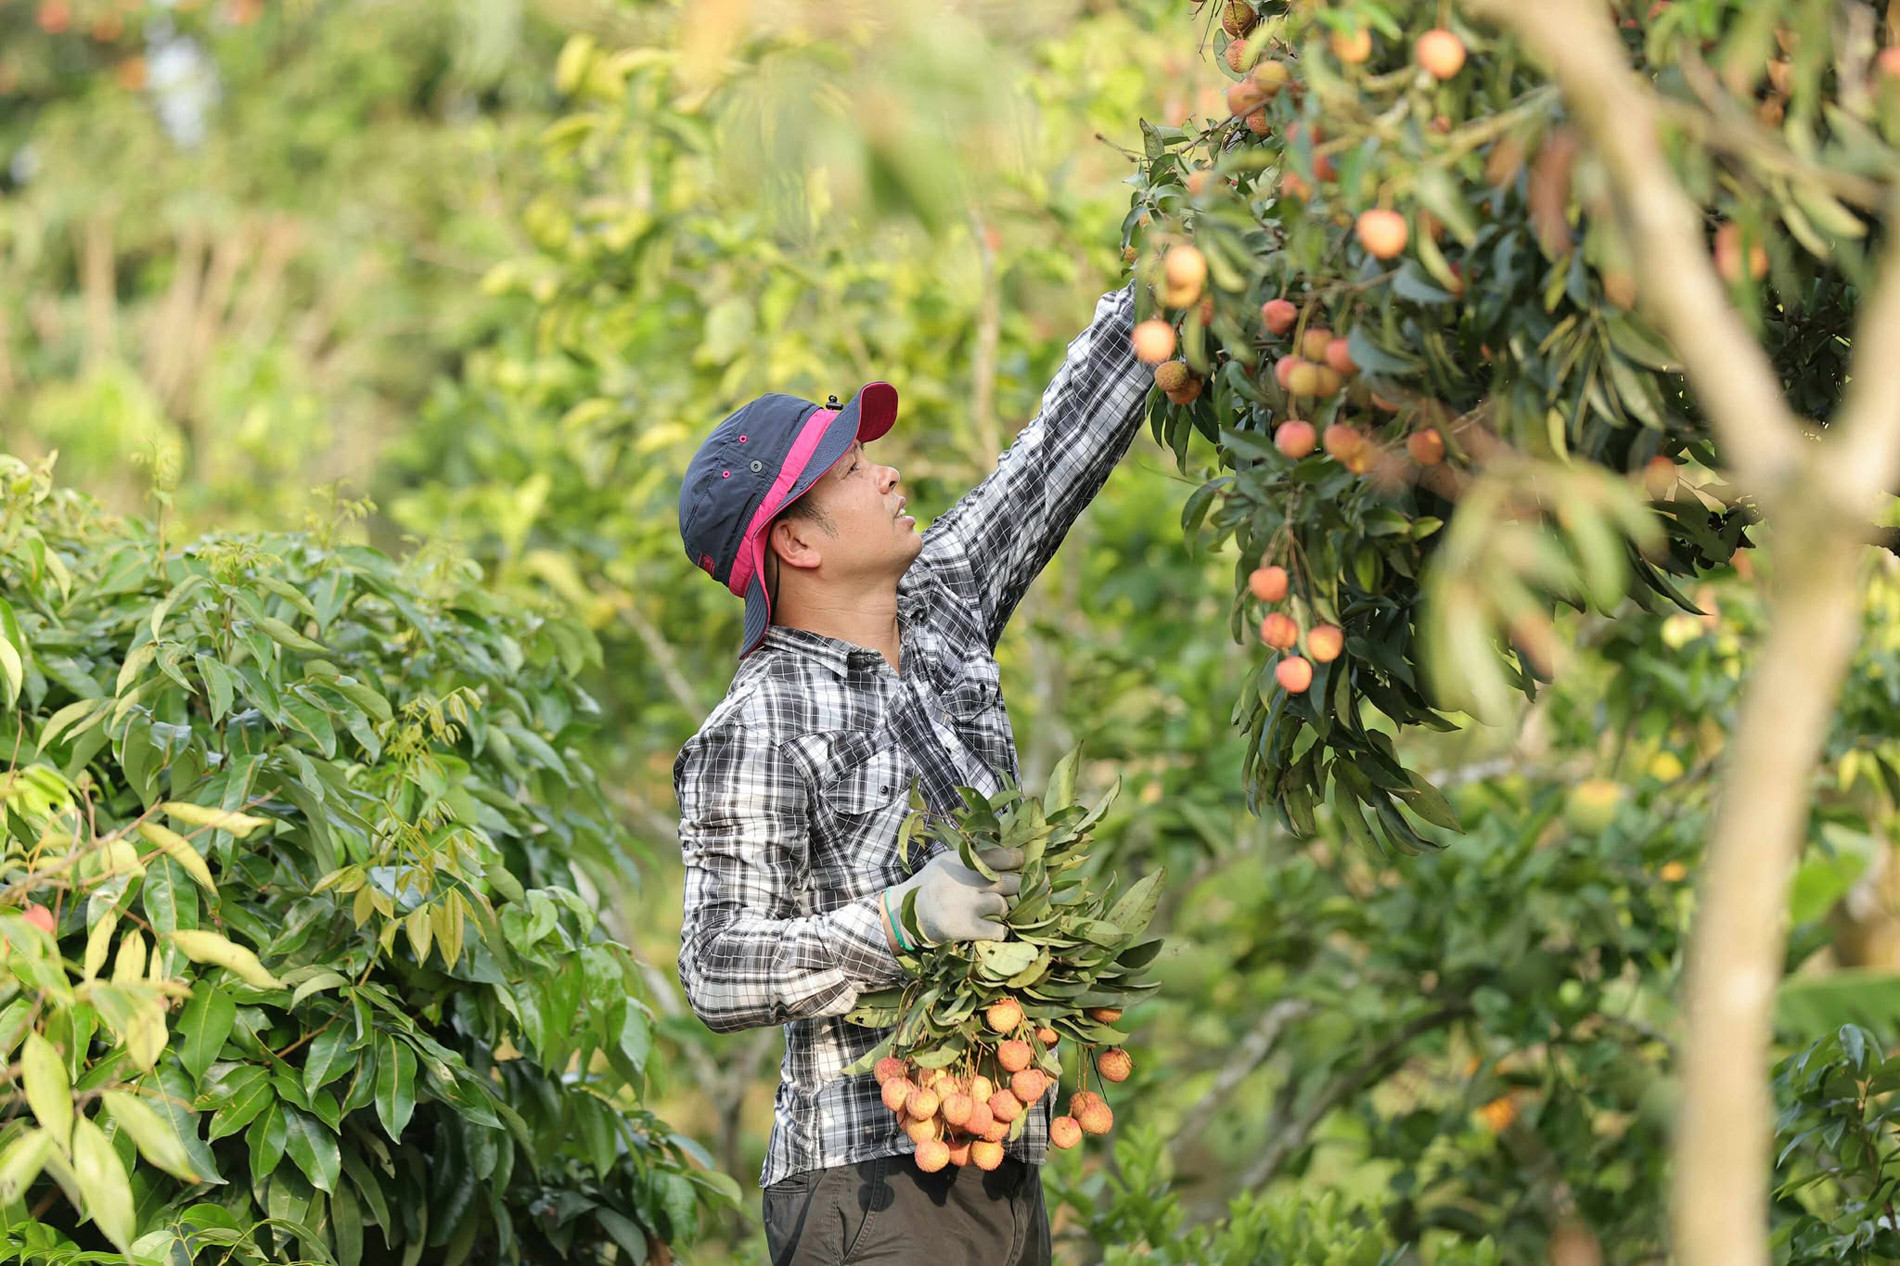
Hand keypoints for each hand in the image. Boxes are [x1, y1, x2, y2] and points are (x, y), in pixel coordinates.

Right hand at [884, 846, 1024, 946]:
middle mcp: (968, 879)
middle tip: (1008, 893)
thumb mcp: (948, 861)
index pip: (1007, 856)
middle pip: (1013, 882)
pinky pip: (999, 930)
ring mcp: (968, 903)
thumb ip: (974, 857)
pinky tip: (989, 928)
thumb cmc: (931, 885)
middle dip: (1014, 889)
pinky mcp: (967, 926)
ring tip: (991, 911)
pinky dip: (998, 932)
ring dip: (1002, 910)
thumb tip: (1010, 856)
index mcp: (965, 859)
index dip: (1017, 862)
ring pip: (1006, 905)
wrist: (905, 912)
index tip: (1017, 867)